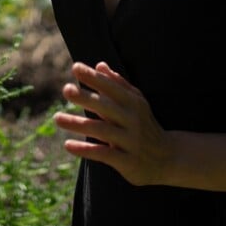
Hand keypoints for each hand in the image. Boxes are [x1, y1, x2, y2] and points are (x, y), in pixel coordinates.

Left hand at [53, 61, 174, 186]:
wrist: (168, 158)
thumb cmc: (145, 125)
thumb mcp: (137, 103)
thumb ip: (118, 84)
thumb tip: (100, 64)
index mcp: (134, 103)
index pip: (112, 87)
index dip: (94, 78)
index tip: (75, 67)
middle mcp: (133, 120)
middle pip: (106, 107)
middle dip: (86, 97)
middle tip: (66, 90)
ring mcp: (130, 141)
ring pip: (101, 130)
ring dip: (78, 124)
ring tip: (57, 118)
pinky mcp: (127, 161)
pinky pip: (103, 154)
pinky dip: (85, 149)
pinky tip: (67, 145)